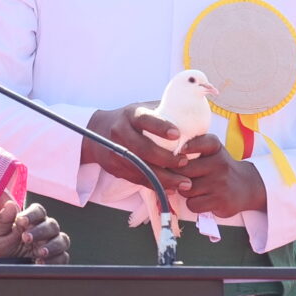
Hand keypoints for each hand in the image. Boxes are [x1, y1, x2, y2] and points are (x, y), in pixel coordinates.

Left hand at [0, 198, 68, 262]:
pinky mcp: (57, 259)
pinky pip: (62, 258)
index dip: (32, 214)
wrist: (4, 268)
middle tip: (26, 238)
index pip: (38, 211)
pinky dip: (53, 260)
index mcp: (32, 220)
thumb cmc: (3, 248)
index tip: (21, 221)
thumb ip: (3, 219)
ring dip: (51, 246)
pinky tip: (40, 262)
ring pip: (62, 240)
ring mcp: (53, 244)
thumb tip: (10, 204)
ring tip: (38, 252)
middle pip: (51, 225)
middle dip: (40, 231)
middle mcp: (45, 230)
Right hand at [82, 103, 196, 174]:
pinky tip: (171, 188)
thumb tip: (195, 107)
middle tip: (185, 162)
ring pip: (141, 168)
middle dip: (166, 158)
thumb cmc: (131, 119)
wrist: (99, 130)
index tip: (177, 134)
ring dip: (164, 178)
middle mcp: (121, 132)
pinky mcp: (116, 168)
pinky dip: (155, 185)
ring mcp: (117, 151)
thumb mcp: (144, 108)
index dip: (160, 127)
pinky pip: (137, 179)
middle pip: (143, 149)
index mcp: (131, 114)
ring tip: (184, 183)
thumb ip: (165, 110)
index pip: (145, 119)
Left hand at [168, 139, 267, 218]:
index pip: (202, 142)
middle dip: (175, 175)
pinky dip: (192, 203)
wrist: (246, 186)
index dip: (188, 146)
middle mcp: (220, 164)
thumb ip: (192, 147)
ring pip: (186, 189)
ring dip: (184, 191)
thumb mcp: (212, 150)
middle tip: (178, 177)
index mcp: (216, 148)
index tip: (180, 151)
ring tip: (193, 188)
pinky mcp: (220, 201)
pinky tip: (200, 199)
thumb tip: (163, 155)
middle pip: (184, 170)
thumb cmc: (220, 167)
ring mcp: (220, 183)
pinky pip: (193, 204)